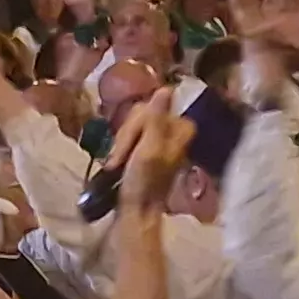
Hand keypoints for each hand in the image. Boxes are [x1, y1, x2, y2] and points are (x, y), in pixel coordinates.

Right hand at [118, 99, 194, 215]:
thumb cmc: (144, 183)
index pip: (151, 106)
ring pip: (132, 124)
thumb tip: (167, 88)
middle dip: (127, 135)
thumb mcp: (150, 149)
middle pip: (140, 113)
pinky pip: (129, 135)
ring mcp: (159, 138)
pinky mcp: (146, 147)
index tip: (132, 144)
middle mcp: (173, 129)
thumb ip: (157, 118)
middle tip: (122, 158)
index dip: (136, 124)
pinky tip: (117, 163)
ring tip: (118, 164)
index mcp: (181, 128)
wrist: (136, 211)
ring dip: (121, 144)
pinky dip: (120, 149)